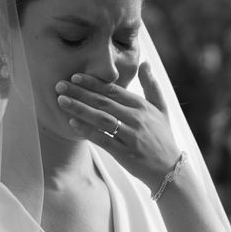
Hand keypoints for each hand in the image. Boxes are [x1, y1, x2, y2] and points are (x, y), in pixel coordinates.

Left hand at [55, 62, 180, 189]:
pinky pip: (103, 139)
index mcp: (142, 106)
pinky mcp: (125, 153)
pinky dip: (87, 131)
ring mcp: (131, 136)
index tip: (76, 76)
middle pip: (104, 102)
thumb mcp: (162, 108)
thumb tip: (145, 62)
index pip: (114, 90)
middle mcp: (136, 118)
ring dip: (80, 109)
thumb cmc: (163, 136)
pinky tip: (73, 124)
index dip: (94, 83)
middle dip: (80, 92)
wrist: (170, 168)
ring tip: (62, 101)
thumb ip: (151, 85)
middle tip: (60, 85)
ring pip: (101, 119)